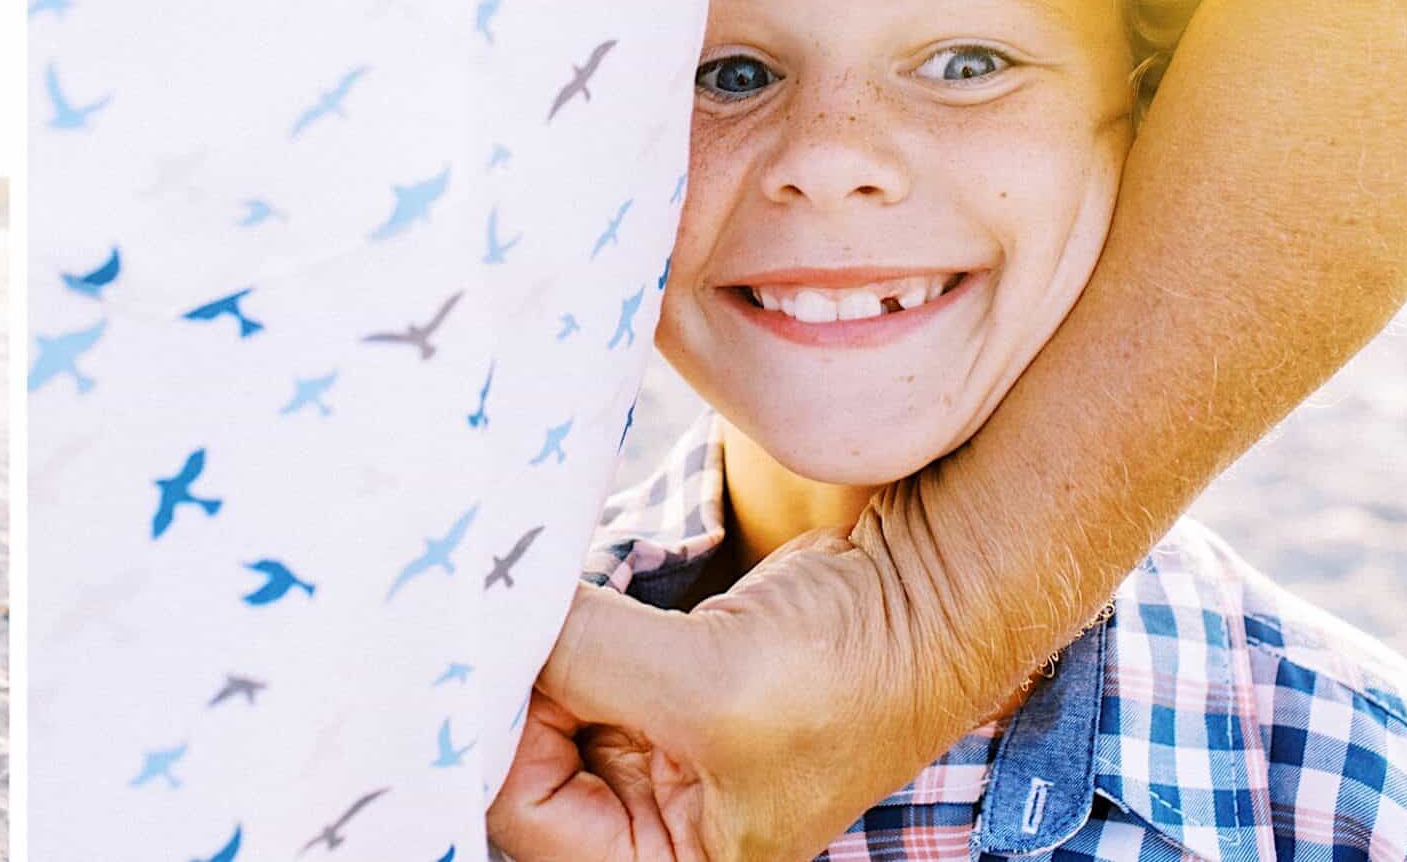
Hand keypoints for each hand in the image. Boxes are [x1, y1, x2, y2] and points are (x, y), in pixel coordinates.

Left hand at [493, 528, 981, 861]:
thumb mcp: (709, 685)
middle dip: (507, 685)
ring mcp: (652, 749)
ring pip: (544, 701)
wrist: (926, 596)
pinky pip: (575, 658)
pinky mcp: (656, 682)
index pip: (524, 813)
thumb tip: (491, 610)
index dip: (497, 731)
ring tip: (512, 586)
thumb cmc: (851, 675)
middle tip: (484, 605)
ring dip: (528, 645)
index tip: (479, 646)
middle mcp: (651, 822)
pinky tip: (545, 583)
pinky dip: (558, 622)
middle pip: (524, 758)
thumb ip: (588, 658)